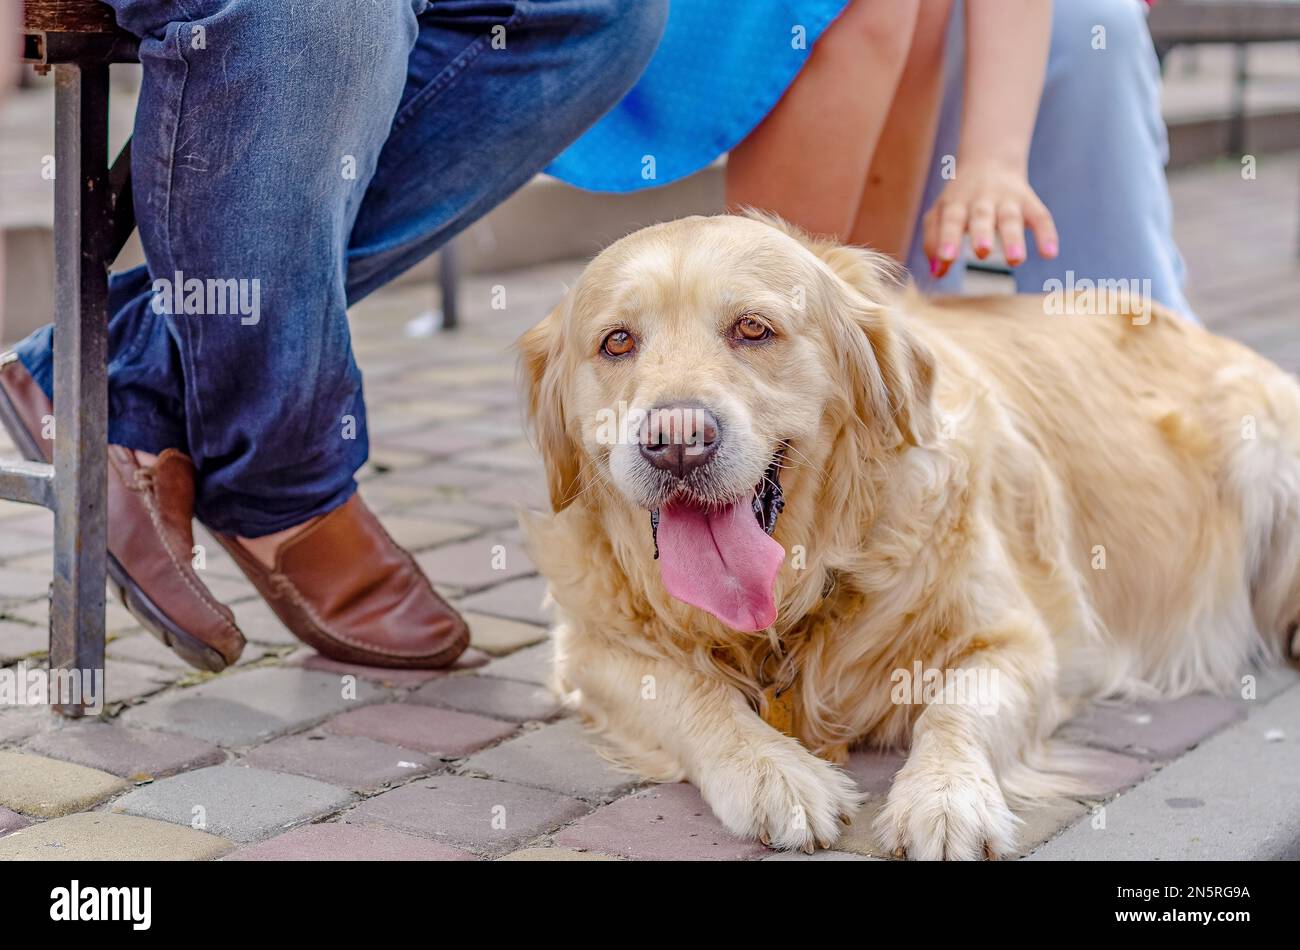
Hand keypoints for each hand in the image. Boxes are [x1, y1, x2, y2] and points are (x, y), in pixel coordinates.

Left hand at [922, 160, 1058, 277]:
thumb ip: (933, 242)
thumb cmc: (959, 199)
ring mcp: (1007, 199)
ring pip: (1011, 217)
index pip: (951, 220)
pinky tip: (1050, 254)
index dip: (948, 239)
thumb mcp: (940, 214)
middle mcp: (981, 199)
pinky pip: (1040, 216)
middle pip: (982, 217)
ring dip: (1013, 238)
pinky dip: (1047, 234)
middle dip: (982, 234)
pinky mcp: (1029, 201)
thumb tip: (936, 273)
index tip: (946, 259)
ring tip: (1015, 260)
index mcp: (956, 203)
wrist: (989, 160)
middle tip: (982, 252)